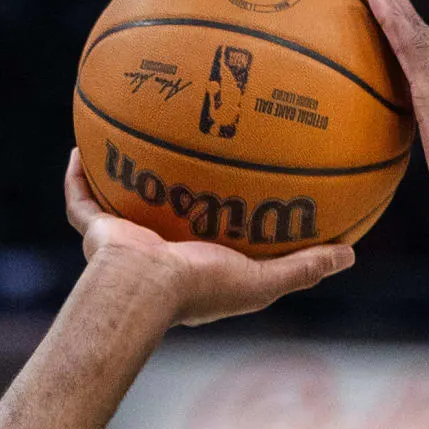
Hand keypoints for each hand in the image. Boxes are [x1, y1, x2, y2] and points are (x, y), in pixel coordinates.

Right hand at [60, 152, 353, 326]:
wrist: (143, 288)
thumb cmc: (202, 288)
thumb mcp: (263, 279)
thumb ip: (304, 267)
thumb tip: (350, 255)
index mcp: (193, 266)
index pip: (209, 240)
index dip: (221, 218)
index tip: (238, 189)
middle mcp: (157, 251)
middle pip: (161, 212)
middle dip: (169, 188)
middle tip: (185, 153)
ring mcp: (124, 241)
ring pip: (118, 202)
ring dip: (120, 175)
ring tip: (129, 139)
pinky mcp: (96, 231)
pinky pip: (81, 199)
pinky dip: (78, 176)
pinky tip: (81, 146)